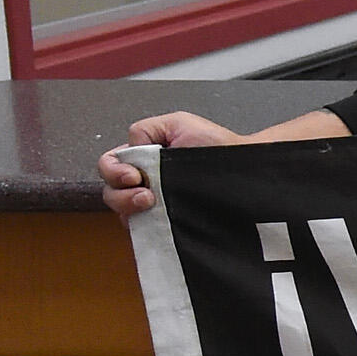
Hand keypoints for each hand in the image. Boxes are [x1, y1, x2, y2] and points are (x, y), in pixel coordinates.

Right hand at [100, 112, 249, 219]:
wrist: (246, 171)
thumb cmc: (217, 147)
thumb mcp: (178, 124)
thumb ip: (146, 130)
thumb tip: (131, 146)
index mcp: (142, 157)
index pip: (110, 166)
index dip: (114, 172)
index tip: (134, 176)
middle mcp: (144, 181)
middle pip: (110, 192)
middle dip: (120, 195)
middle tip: (146, 195)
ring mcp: (154, 204)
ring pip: (123, 212)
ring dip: (130, 209)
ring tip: (153, 204)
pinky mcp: (167, 223)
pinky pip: (143, 231)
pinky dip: (144, 227)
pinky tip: (158, 221)